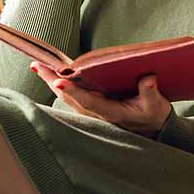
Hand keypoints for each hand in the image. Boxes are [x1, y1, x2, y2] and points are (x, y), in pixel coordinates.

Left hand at [30, 61, 171, 138]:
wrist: (154, 129)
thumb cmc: (154, 116)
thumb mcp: (156, 105)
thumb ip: (150, 92)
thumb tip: (147, 77)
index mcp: (112, 113)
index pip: (88, 101)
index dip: (73, 91)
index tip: (58, 81)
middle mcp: (98, 113)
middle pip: (70, 98)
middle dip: (52, 81)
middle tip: (36, 65)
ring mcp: (94, 111)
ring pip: (69, 97)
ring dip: (52, 81)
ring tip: (38, 65)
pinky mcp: (94, 107)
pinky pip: (73, 95)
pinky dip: (61, 84)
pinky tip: (54, 72)